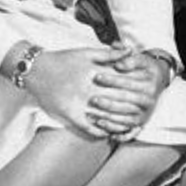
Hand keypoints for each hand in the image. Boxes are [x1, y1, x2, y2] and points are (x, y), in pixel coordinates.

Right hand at [21, 45, 147, 140]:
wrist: (37, 70)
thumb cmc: (64, 60)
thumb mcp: (87, 53)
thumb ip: (110, 54)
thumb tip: (130, 50)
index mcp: (96, 74)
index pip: (122, 83)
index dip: (136, 89)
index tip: (147, 94)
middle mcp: (90, 89)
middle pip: (117, 101)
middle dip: (132, 107)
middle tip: (144, 113)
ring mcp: (79, 103)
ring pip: (105, 117)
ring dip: (119, 123)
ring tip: (131, 127)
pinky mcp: (69, 114)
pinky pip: (88, 127)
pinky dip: (99, 131)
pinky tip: (108, 134)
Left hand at [96, 50, 171, 138]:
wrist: (157, 81)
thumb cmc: (144, 69)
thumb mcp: (141, 59)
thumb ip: (130, 59)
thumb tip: (119, 64)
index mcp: (149, 84)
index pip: (129, 83)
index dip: (113, 80)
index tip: (97, 76)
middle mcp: (149, 100)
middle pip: (127, 101)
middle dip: (109, 101)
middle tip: (93, 99)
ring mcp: (145, 113)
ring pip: (127, 118)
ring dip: (110, 118)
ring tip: (94, 116)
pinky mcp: (141, 124)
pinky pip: (129, 131)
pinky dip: (117, 131)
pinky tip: (103, 127)